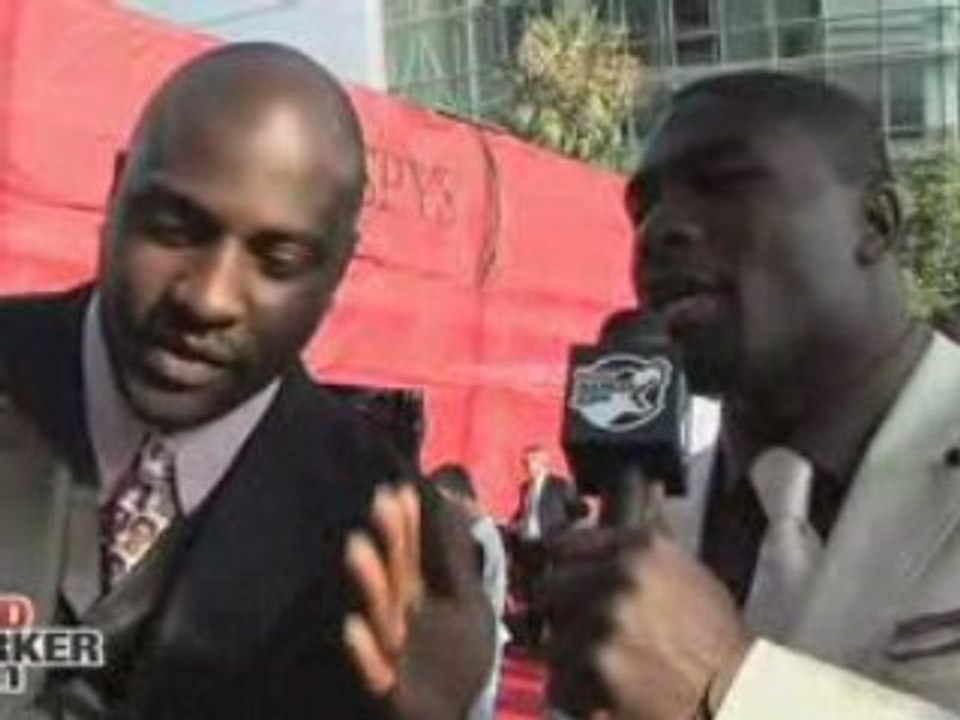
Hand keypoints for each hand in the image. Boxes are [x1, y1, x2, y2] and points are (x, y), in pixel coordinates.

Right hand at [344, 485, 494, 719]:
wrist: (451, 719)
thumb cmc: (455, 662)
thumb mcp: (469, 606)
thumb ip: (457, 560)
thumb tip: (457, 505)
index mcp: (420, 596)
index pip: (412, 555)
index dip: (408, 525)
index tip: (401, 489)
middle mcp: (400, 618)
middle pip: (395, 576)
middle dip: (390, 541)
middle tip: (381, 501)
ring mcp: (391, 653)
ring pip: (380, 616)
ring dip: (370, 584)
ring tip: (356, 547)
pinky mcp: (388, 691)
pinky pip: (374, 671)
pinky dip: (362, 652)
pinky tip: (351, 629)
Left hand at [546, 528, 749, 719]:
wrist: (735, 696)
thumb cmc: (714, 640)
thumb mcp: (684, 573)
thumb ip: (631, 556)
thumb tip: (584, 550)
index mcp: (641, 547)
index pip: (564, 543)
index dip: (560, 566)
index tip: (558, 579)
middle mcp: (619, 578)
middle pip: (549, 588)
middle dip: (561, 612)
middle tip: (586, 631)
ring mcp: (603, 624)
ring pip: (550, 639)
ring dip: (570, 657)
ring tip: (608, 666)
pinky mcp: (595, 670)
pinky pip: (559, 682)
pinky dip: (576, 693)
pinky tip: (607, 692)